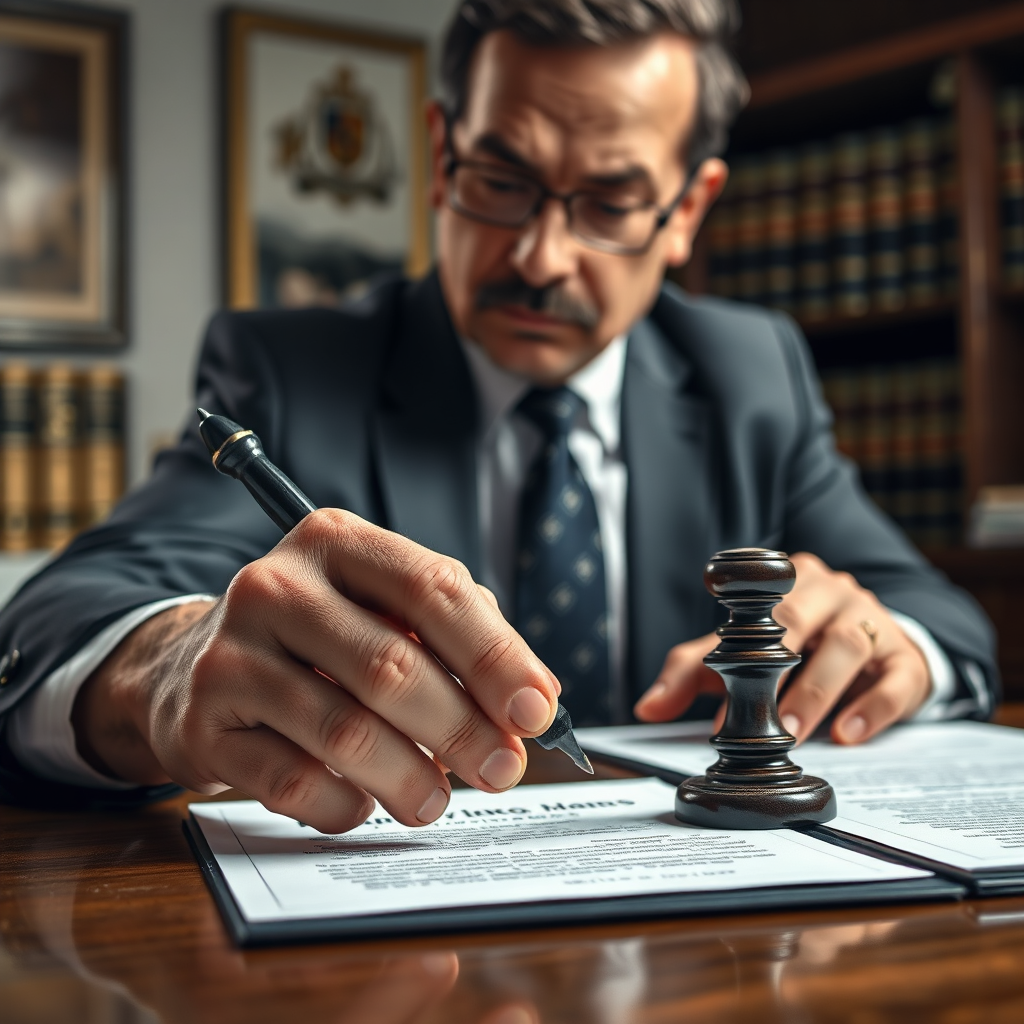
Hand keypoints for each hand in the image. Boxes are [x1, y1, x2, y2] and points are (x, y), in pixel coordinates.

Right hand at [72, 509, 560, 832]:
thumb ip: (456, 640)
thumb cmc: (316, 640)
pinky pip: (292, 782)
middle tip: (502, 769)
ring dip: (409, 778)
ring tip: (434, 801)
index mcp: (337, 542)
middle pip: (393, 665)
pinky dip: (342, 804)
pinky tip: (358, 802)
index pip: (433, 589)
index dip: (495, 655)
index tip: (537, 711)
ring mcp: (233, 652)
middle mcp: (279, 585)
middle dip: (463, 729)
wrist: (193, 668)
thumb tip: (534, 697)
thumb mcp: (380, 609)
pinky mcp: (203, 721)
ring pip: (346, 731)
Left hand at [633, 552, 931, 744]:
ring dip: (818, 691)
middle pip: (804, 619)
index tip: (718, 682)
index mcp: (792, 581)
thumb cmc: (800, 649)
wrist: (879, 650)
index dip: (737, 646)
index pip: (759, 607)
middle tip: (760, 720)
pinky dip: (871, 708)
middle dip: (779, 669)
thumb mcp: (746, 654)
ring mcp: (874, 621)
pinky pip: (896, 679)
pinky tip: (847, 734)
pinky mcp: (907, 660)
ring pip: (848, 645)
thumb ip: (696, 672)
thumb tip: (647, 706)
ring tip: (793, 732)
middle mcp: (834, 591)